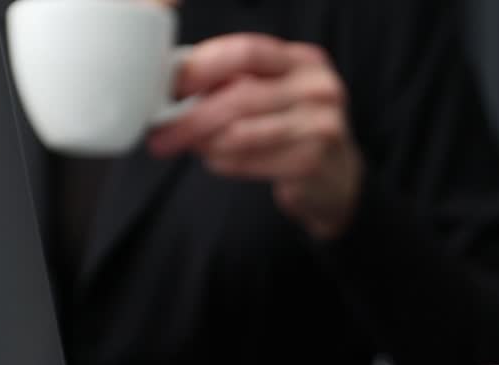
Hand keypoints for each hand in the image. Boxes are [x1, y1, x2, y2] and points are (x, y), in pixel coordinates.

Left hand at [148, 33, 363, 240]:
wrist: (337, 180)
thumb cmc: (295, 132)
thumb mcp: (277, 96)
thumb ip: (238, 84)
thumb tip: (175, 88)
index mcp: (305, 61)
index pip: (247, 51)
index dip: (203, 66)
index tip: (170, 86)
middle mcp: (319, 87)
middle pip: (240, 95)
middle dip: (193, 116)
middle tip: (162, 134)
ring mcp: (320, 125)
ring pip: (242, 132)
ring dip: (205, 142)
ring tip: (186, 147)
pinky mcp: (312, 162)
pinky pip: (251, 160)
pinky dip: (224, 162)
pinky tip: (215, 162)